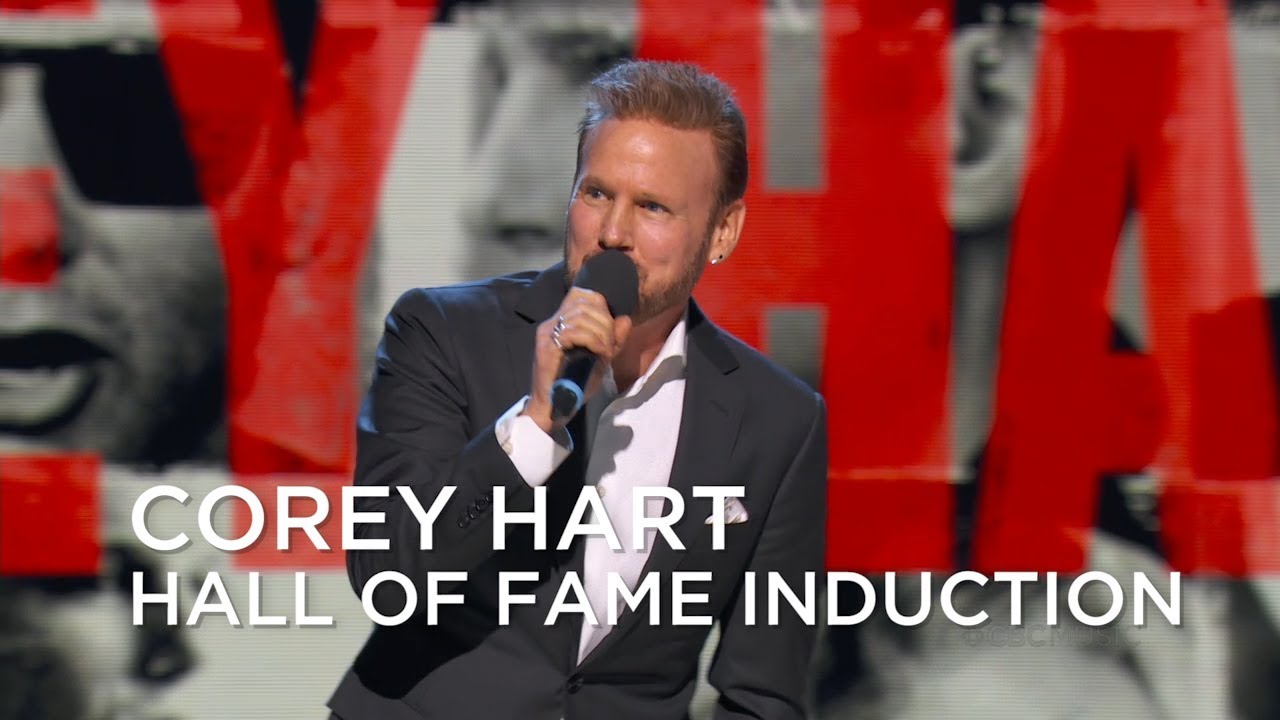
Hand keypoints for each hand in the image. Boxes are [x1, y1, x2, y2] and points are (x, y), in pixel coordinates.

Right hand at [522, 288, 631, 432]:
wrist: (554, 408)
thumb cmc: (575, 384)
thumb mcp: (600, 358)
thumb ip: (614, 339)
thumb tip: (625, 319)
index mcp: (561, 322)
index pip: (579, 294)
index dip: (600, 304)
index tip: (610, 327)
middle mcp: (551, 323)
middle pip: (584, 303)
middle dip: (605, 321)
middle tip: (611, 343)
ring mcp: (547, 334)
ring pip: (581, 316)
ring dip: (601, 332)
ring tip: (606, 349)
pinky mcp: (546, 347)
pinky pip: (574, 332)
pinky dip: (594, 341)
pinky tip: (600, 353)